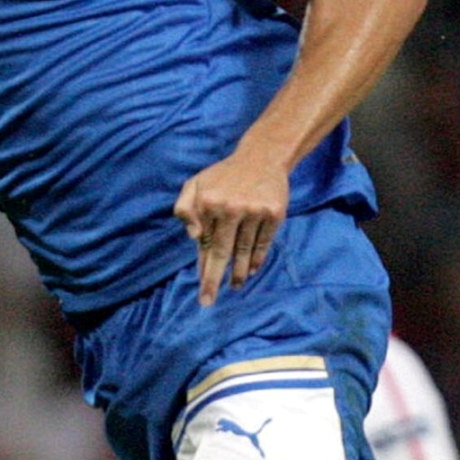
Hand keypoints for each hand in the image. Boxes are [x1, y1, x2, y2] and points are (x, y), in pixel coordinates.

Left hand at [173, 142, 289, 305]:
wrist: (262, 157)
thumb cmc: (224, 176)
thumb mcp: (196, 184)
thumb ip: (185, 207)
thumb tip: (193, 237)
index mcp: (208, 201)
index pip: (205, 243)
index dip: (203, 268)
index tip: (201, 290)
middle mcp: (231, 207)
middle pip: (222, 252)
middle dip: (214, 279)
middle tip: (208, 302)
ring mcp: (254, 211)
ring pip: (244, 251)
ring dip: (238, 272)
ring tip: (235, 286)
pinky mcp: (274, 213)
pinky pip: (264, 243)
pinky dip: (257, 259)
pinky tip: (251, 271)